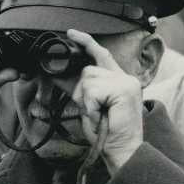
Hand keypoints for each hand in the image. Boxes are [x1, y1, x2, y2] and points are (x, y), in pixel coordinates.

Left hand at [66, 29, 144, 174]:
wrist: (121, 149)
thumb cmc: (105, 132)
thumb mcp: (88, 107)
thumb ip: (79, 90)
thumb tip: (57, 76)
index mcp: (118, 80)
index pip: (101, 54)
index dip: (86, 42)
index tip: (71, 34)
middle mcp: (125, 78)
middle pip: (88, 71)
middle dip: (82, 92)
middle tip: (93, 111)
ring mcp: (126, 82)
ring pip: (88, 79)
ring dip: (86, 100)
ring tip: (98, 114)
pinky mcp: (124, 89)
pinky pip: (93, 91)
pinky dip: (90, 106)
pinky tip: (100, 115)